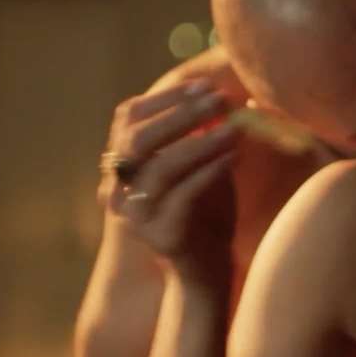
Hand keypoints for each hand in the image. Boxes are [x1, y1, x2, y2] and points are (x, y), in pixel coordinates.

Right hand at [100, 77, 240, 277]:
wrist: (208, 271)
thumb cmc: (208, 214)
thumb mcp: (204, 167)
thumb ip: (207, 136)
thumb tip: (232, 96)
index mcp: (125, 166)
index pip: (129, 118)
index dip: (165, 98)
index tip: (204, 85)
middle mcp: (120, 188)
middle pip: (139, 138)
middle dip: (181, 114)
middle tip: (219, 100)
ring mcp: (137, 214)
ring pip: (160, 167)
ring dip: (200, 142)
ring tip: (235, 128)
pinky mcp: (161, 235)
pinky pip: (182, 196)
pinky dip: (208, 172)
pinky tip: (233, 157)